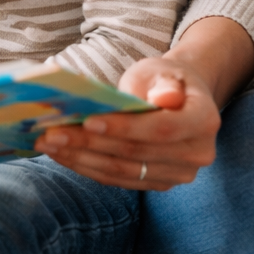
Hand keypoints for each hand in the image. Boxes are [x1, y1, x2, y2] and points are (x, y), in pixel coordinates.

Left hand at [36, 18, 253, 191]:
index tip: (87, 120)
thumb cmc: (163, 78)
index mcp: (204, 121)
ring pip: (123, 170)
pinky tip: (63, 154)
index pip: (161, 129)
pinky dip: (88, 167)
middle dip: (90, 143)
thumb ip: (163, 84)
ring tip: (49, 143)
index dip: (124, 128)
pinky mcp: (158, 183)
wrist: (178, 97)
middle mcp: (197, 154)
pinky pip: (119, 179)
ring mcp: (178, 174)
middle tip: (51, 132)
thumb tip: (164, 98)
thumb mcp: (164, 70)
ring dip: (82, 158)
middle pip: (136, 153)